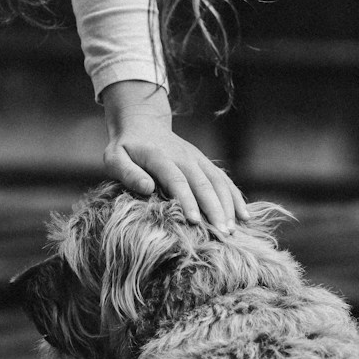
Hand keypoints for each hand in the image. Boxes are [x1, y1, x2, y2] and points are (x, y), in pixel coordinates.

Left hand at [98, 80, 248, 234]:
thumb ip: (128, 172)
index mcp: (160, 157)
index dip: (187, 201)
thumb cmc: (125, 148)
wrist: (143, 124)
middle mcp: (184, 156)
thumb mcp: (114, 157)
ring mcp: (197, 159)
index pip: (177, 180)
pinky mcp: (204, 163)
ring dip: (228, 205)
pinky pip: (224, 180)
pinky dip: (236, 197)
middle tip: (221, 234)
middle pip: (203, 184)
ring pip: (218, 182)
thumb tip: (147, 188)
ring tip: (233, 230)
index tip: (194, 222)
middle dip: (214, 209)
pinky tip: (244, 216)